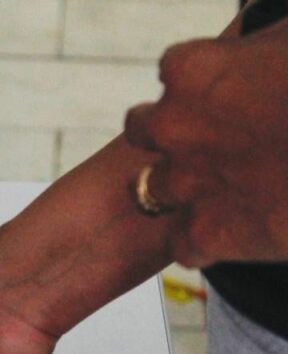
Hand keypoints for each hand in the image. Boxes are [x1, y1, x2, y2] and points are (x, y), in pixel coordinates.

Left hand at [123, 19, 287, 266]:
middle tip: (219, 143)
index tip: (235, 97)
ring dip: (184, 191)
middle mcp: (172, 126)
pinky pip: (184, 245)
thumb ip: (258, 52)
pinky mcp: (205, 233)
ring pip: (151, 190)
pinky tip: (244, 232)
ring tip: (232, 191)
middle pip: (144, 130)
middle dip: (174, 136)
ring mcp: (183, 182)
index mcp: (192, 69)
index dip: (204, 88)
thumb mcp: (287, 45)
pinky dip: (207, 242)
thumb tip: (260, 60)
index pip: (176, 73)